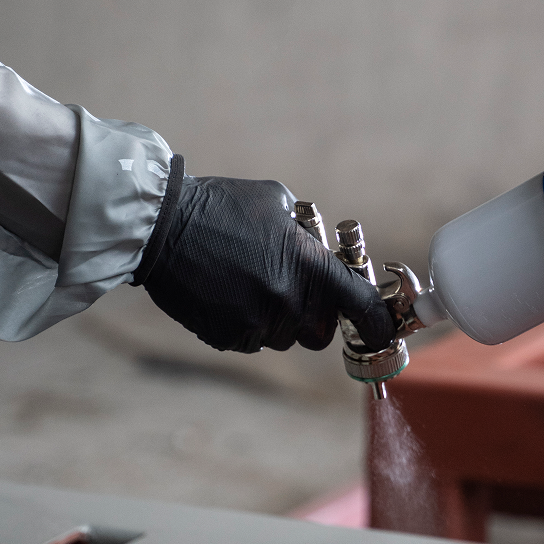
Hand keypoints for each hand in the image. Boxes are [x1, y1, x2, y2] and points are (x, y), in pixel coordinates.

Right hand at [143, 175, 395, 353]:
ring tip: (249, 285)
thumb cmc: (221, 206)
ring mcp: (256, 323)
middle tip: (293, 292)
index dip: (378, 323)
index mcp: (309, 266)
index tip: (382, 330)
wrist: (161, 226)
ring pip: (284, 338)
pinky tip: (226, 294)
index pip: (361, 307)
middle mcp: (288, 300)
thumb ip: (307, 234)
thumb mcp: (276, 202)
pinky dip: (245, 325)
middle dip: (313, 316)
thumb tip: (323, 253)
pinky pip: (251, 341)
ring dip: (277, 320)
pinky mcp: (227, 337)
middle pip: (320, 333)